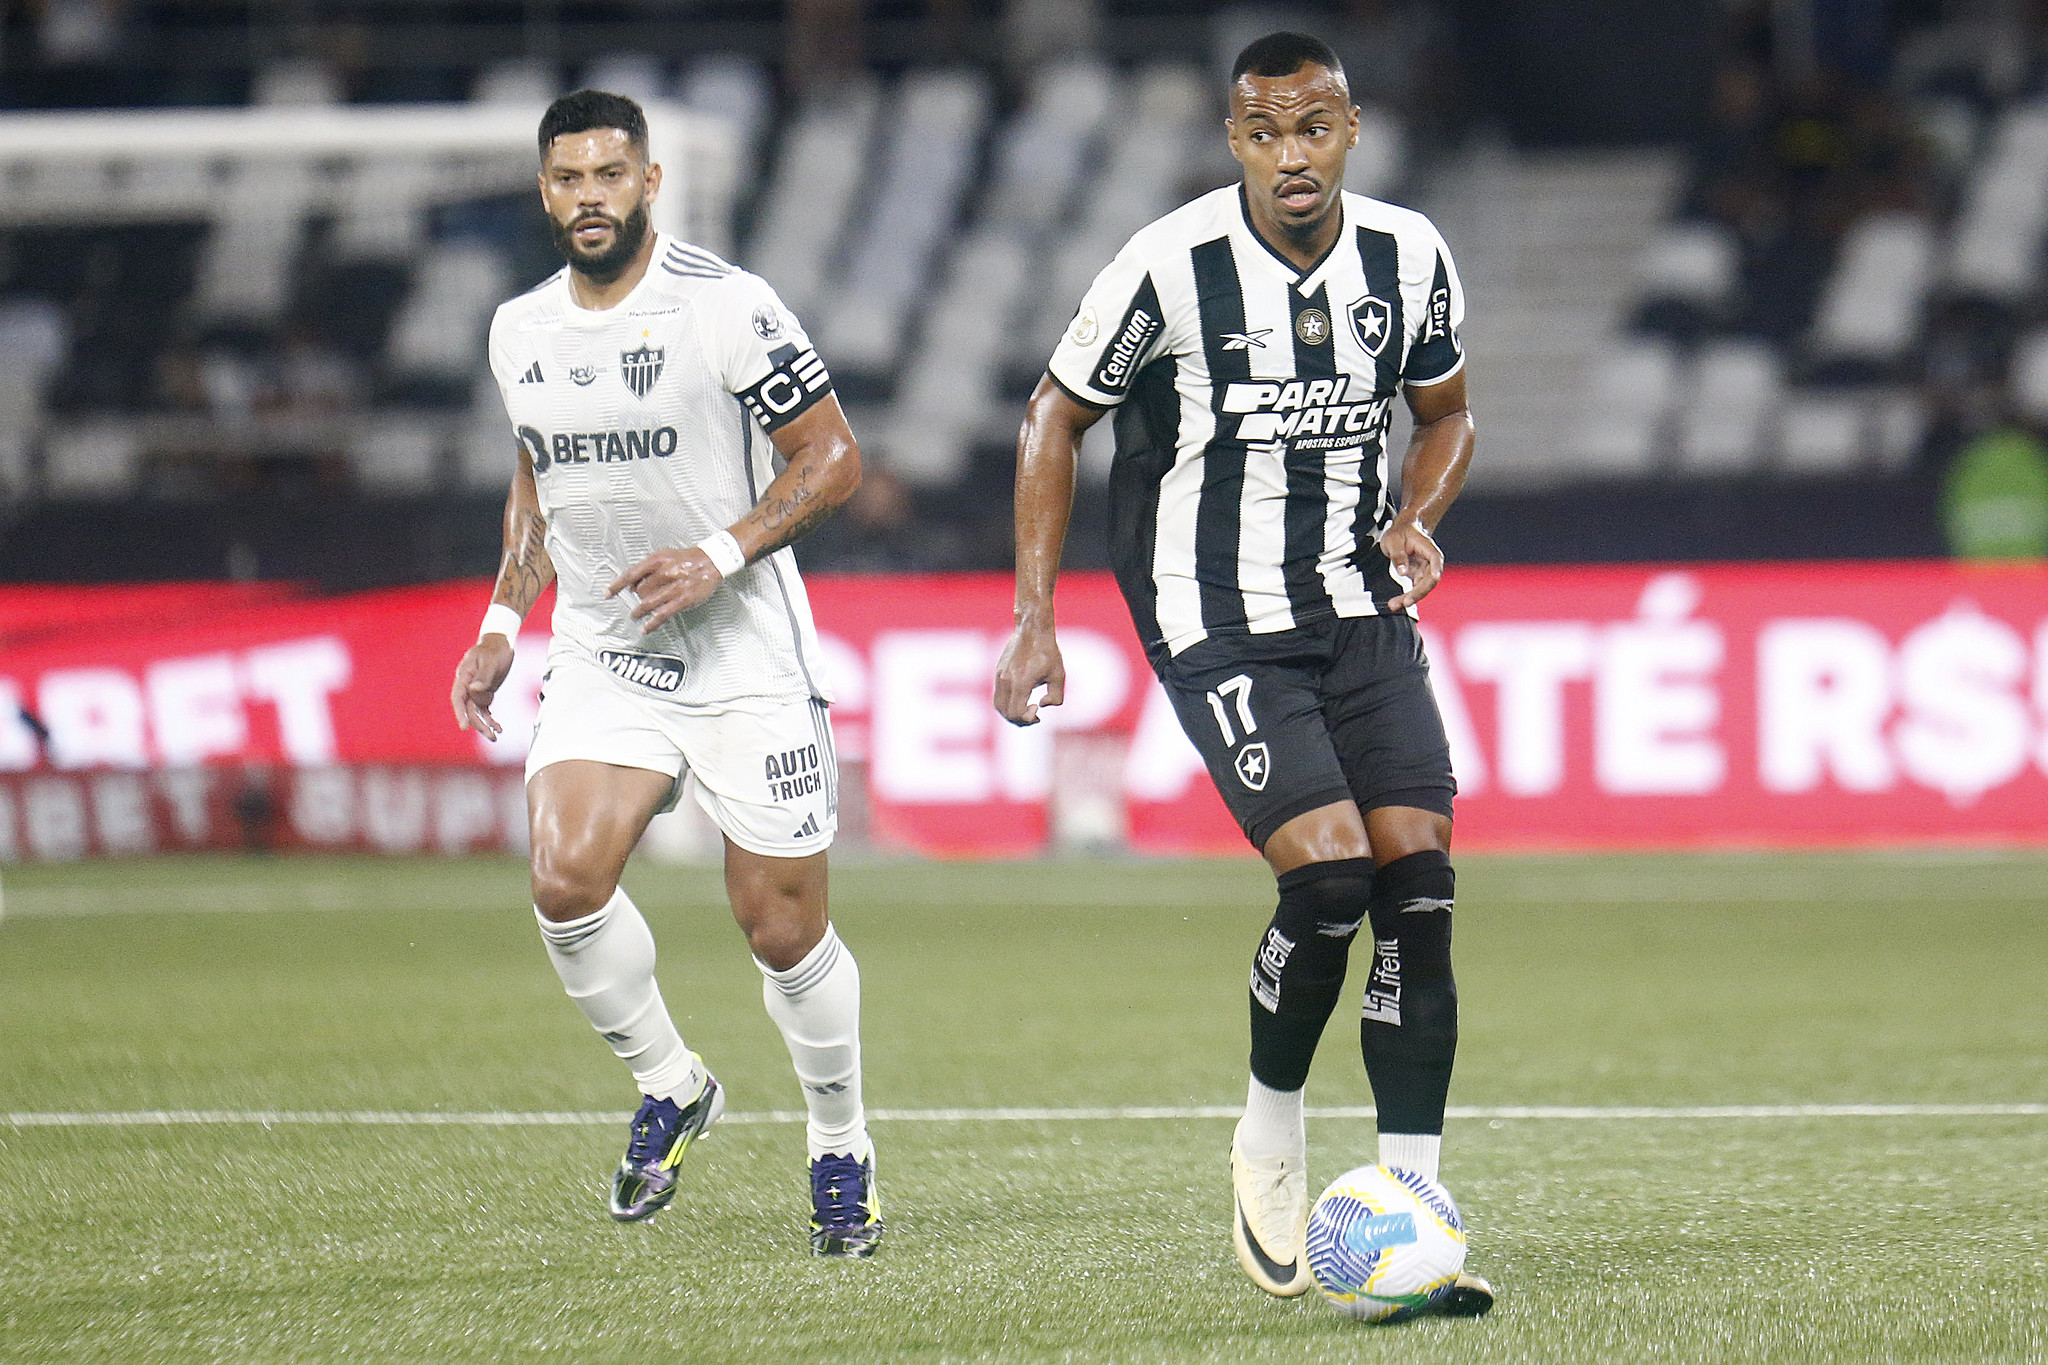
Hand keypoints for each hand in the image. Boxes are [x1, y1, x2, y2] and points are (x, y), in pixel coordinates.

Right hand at [451, 635, 514, 738]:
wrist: (501, 642)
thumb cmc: (494, 649)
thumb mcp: (490, 661)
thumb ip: (483, 676)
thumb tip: (474, 689)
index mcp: (464, 676)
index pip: (458, 697)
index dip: (460, 712)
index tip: (464, 727)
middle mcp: (467, 685)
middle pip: (468, 709)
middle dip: (477, 724)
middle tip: (490, 736)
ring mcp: (475, 690)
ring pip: (476, 712)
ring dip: (484, 725)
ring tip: (495, 737)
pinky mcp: (485, 692)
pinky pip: (484, 709)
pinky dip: (490, 719)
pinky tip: (498, 728)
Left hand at [608, 546, 722, 632]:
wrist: (711, 561)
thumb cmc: (687, 559)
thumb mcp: (664, 556)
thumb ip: (647, 569)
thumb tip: (631, 585)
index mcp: (657, 560)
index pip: (631, 574)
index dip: (617, 585)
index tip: (608, 594)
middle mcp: (664, 572)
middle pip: (639, 591)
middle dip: (637, 597)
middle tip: (637, 602)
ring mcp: (674, 587)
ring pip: (648, 603)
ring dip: (639, 612)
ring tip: (635, 616)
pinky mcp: (683, 600)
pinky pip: (663, 614)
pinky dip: (652, 623)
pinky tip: (646, 628)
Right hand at [993, 618, 1065, 725]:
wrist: (1032, 629)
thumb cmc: (1048, 651)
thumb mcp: (1059, 675)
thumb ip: (1055, 697)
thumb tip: (1041, 705)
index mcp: (1021, 683)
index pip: (1016, 713)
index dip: (1027, 719)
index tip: (1037, 711)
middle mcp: (1007, 681)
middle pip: (1004, 713)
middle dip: (1019, 720)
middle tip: (1033, 716)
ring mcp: (999, 676)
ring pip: (998, 705)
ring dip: (1010, 712)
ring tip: (1025, 710)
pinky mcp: (998, 672)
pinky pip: (998, 694)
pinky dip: (1006, 703)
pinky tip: (1020, 697)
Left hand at [1380, 518, 1444, 610]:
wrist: (1403, 532)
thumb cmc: (1400, 533)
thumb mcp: (1394, 540)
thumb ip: (1398, 556)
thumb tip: (1403, 571)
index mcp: (1427, 548)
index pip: (1435, 559)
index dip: (1436, 568)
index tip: (1435, 577)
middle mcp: (1430, 561)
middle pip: (1429, 579)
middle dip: (1418, 592)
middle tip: (1404, 602)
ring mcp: (1425, 570)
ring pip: (1422, 588)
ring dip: (1411, 598)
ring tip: (1394, 605)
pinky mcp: (1418, 577)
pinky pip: (1414, 589)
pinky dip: (1406, 597)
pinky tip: (1396, 603)